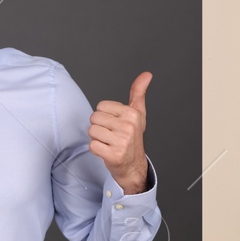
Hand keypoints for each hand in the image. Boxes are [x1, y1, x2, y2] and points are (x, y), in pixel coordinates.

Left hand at [88, 71, 150, 191]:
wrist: (134, 166)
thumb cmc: (133, 137)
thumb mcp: (138, 113)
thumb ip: (138, 92)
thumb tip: (147, 74)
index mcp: (132, 113)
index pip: (101, 106)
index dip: (105, 115)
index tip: (116, 124)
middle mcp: (128, 127)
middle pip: (94, 118)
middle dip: (100, 127)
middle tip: (112, 135)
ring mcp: (121, 142)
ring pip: (92, 131)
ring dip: (97, 139)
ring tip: (109, 143)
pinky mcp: (113, 155)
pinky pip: (92, 146)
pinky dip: (97, 150)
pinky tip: (107, 152)